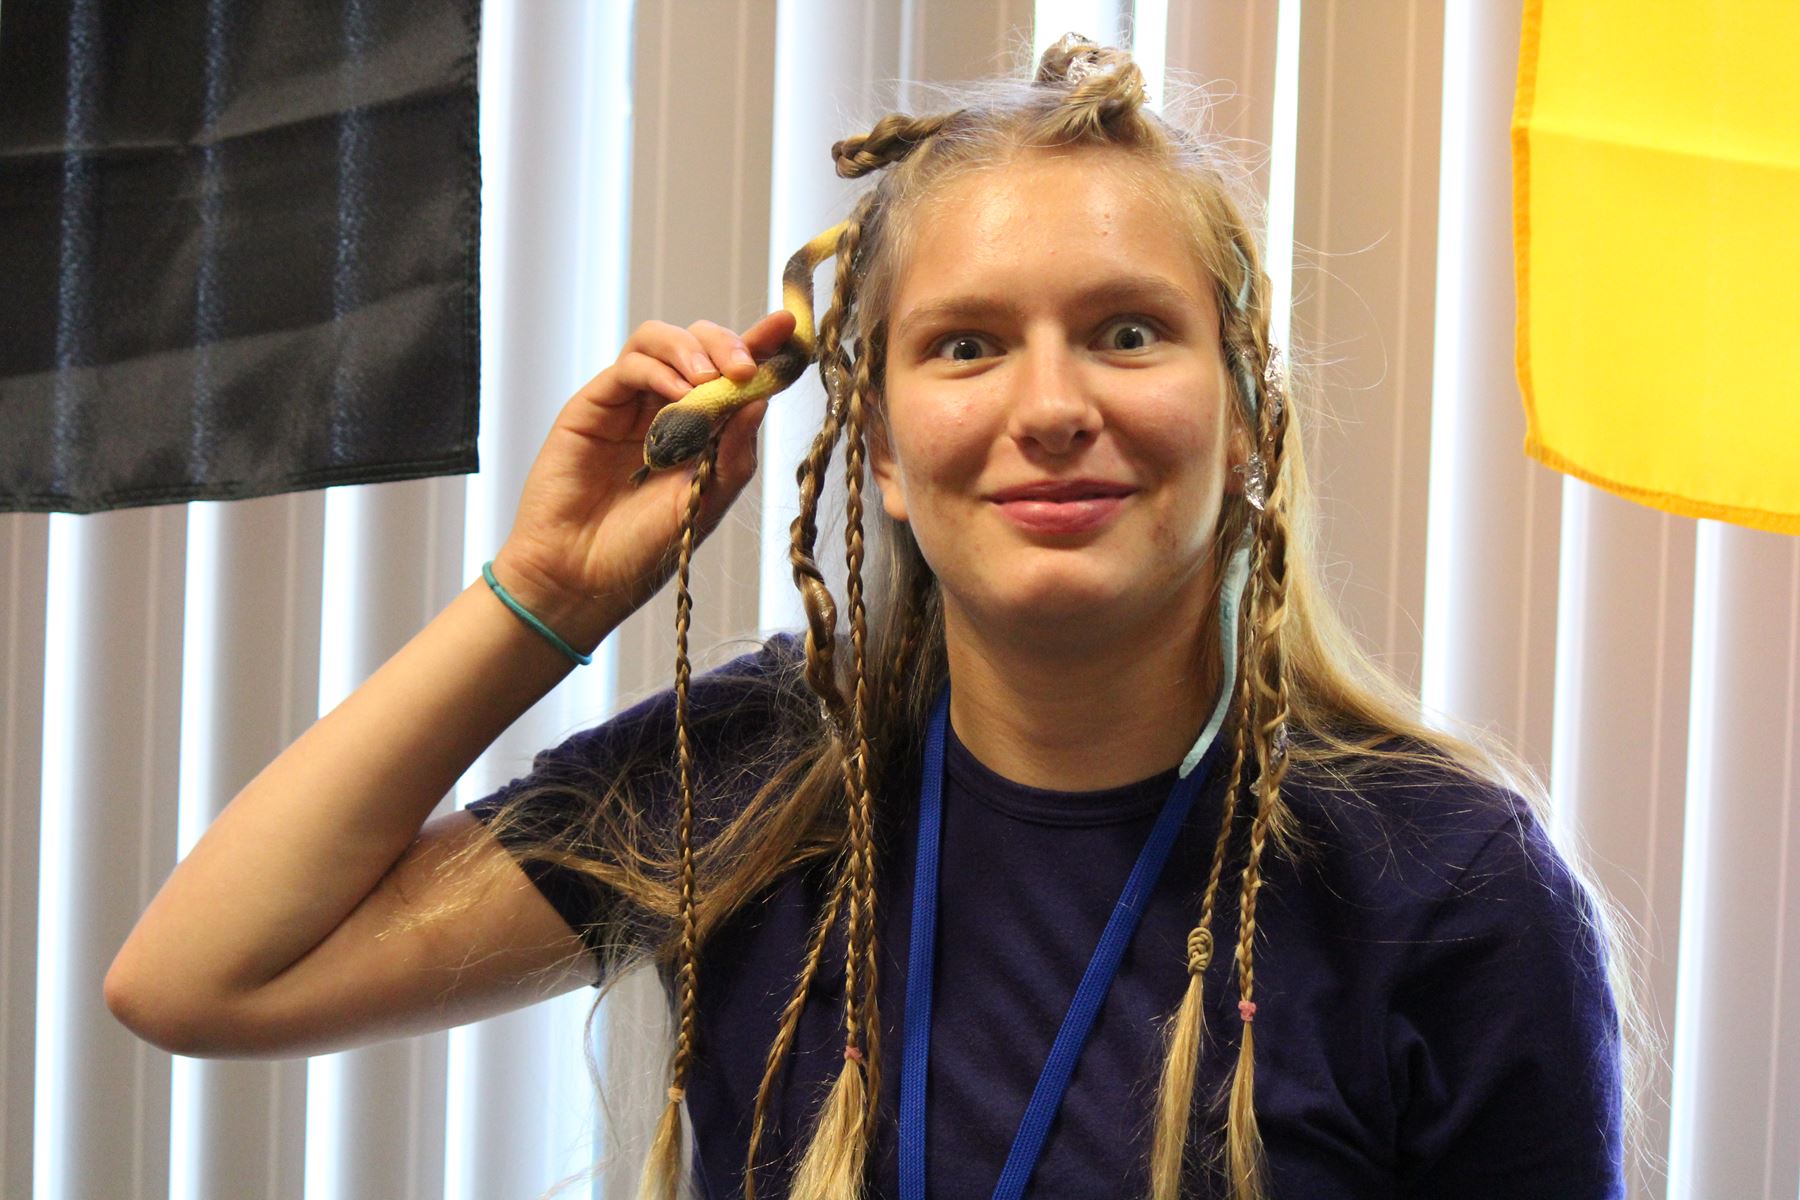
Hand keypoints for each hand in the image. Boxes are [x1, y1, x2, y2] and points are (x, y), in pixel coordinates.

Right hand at [491, 308, 798, 644]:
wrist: (580, 579)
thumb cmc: (642, 550)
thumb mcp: (706, 501)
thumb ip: (735, 451)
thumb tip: (762, 398)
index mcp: (702, 429)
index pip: (734, 374)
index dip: (761, 346)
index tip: (788, 326)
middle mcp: (665, 408)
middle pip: (699, 343)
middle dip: (729, 343)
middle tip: (745, 367)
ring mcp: (628, 404)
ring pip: (661, 340)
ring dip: (693, 349)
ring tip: (710, 380)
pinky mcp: (593, 406)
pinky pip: (629, 366)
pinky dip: (659, 370)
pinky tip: (679, 395)